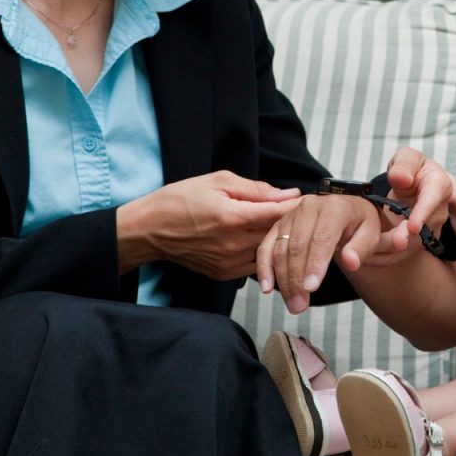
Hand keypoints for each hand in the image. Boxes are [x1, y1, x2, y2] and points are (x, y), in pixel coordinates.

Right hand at [117, 171, 301, 280]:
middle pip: (277, 235)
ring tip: (281, 225)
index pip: (278, 214)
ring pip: (268, 252)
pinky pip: (254, 264)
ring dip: (277, 239)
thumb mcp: (217, 182)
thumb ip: (255, 189)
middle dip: (290, 222)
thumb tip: (287, 193)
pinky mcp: (223, 274)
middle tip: (299, 211)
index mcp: (233, 217)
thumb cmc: (180, 199)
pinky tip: (260, 239)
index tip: (307, 200)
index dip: (295, 206)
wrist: (149, 230)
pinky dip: (261, 252)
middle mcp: (233, 244)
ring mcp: (228, 263)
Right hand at [256, 193, 383, 312]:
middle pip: (297, 245)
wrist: (350, 214)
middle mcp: (310, 207)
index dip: (315, 264)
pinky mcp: (279, 225)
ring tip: (293, 304)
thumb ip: (364, 248)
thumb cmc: (362, 226)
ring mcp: (292, 215)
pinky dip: (265, 267)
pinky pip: (266, 246)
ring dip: (283, 279)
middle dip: (296, 278)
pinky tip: (267, 287)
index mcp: (336, 207)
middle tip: (300, 306)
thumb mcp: (373, 235)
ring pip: (281, 248)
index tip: (311, 288)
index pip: (322, 237)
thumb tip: (351, 262)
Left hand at [380, 147, 453, 253]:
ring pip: (416, 242)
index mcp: (439, 185)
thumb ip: (404, 164)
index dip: (422, 213)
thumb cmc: (409, 168)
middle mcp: (439, 209)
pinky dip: (389, 254)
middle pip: (426, 226)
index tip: (412, 226)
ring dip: (397, 248)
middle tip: (396, 243)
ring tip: (376, 251)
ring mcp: (431, 227)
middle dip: (410, 236)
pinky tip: (372, 256)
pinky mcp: (420, 240)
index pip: (433, 200)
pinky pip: (406, 251)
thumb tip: (402, 178)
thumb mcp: (406, 158)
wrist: (410, 183)